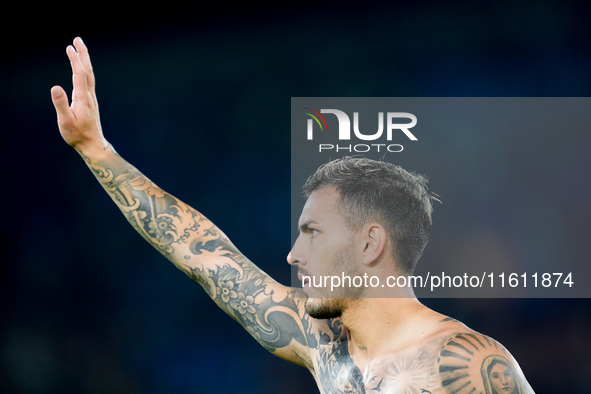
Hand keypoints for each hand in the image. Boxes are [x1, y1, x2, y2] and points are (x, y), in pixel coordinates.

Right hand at [51, 37, 107, 155]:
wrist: (92, 144)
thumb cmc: (77, 135)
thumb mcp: (65, 121)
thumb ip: (60, 104)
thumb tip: (55, 87)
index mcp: (82, 98)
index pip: (79, 74)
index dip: (75, 60)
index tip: (69, 47)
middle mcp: (89, 96)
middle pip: (87, 71)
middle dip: (83, 54)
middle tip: (77, 39)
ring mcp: (91, 98)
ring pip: (89, 75)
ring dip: (84, 61)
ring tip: (79, 48)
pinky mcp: (90, 102)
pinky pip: (88, 81)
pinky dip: (84, 70)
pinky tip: (81, 69)